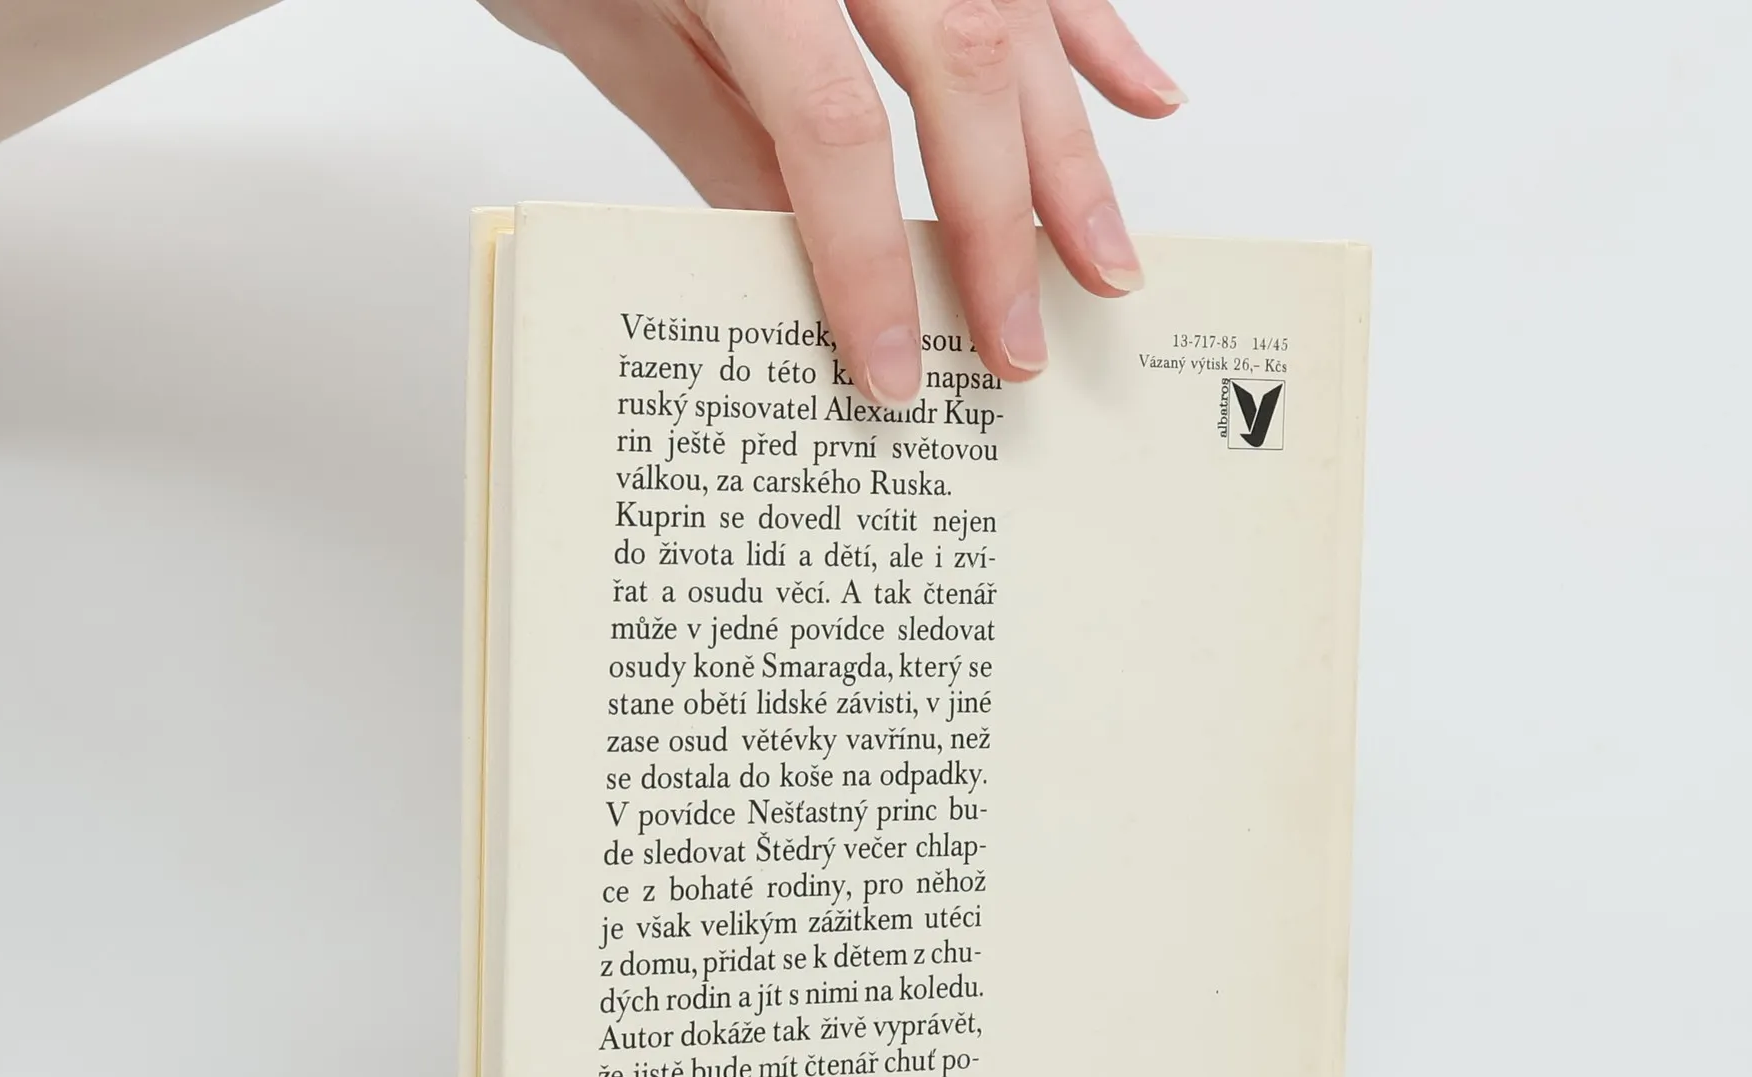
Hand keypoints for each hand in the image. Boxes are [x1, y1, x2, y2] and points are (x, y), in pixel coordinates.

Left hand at [477, 0, 1182, 402]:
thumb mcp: (608, 32)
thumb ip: (715, 136)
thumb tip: (799, 263)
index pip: (833, 121)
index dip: (870, 258)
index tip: (891, 367)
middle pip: (963, 70)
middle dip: (1000, 229)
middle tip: (1014, 347)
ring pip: (1018, 20)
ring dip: (1073, 151)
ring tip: (1104, 263)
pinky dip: (1092, 31)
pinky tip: (1144, 98)